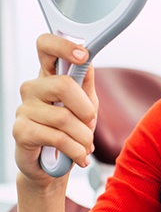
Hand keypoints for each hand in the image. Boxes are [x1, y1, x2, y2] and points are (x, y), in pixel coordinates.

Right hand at [13, 34, 98, 182]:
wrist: (52, 165)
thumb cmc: (68, 130)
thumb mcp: (84, 104)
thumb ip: (85, 82)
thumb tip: (88, 60)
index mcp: (48, 76)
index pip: (46, 46)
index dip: (64, 46)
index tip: (83, 55)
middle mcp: (33, 88)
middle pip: (63, 85)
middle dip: (86, 110)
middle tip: (89, 123)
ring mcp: (24, 108)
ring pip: (64, 117)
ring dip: (84, 137)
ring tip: (85, 146)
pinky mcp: (21, 131)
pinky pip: (57, 138)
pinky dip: (76, 150)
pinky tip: (79, 157)